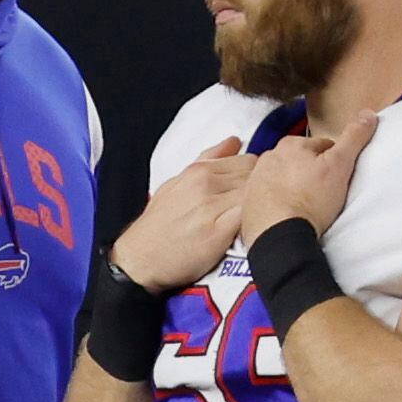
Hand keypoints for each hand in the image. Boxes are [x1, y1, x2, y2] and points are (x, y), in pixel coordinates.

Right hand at [110, 139, 253, 292]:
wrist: (140, 260)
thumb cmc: (158, 226)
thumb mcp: (175, 184)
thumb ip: (207, 160)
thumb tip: (234, 141)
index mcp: (197, 171)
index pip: (247, 160)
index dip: (255, 175)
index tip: (252, 189)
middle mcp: (205, 185)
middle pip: (255, 176)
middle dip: (261, 188)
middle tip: (257, 205)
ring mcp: (212, 207)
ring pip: (255, 194)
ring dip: (260, 205)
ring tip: (255, 218)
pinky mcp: (218, 231)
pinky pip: (250, 216)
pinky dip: (255, 220)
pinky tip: (250, 229)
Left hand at [239, 113, 372, 247]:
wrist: (279, 235)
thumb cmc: (311, 199)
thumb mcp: (340, 165)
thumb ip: (354, 137)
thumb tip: (368, 114)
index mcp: (290, 145)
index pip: (322, 146)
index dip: (335, 161)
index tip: (337, 177)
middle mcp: (267, 158)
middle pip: (300, 162)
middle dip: (311, 173)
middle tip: (323, 192)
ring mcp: (254, 181)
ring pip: (284, 178)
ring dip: (294, 186)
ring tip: (306, 204)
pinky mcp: (247, 203)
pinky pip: (268, 197)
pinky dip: (278, 202)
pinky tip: (288, 213)